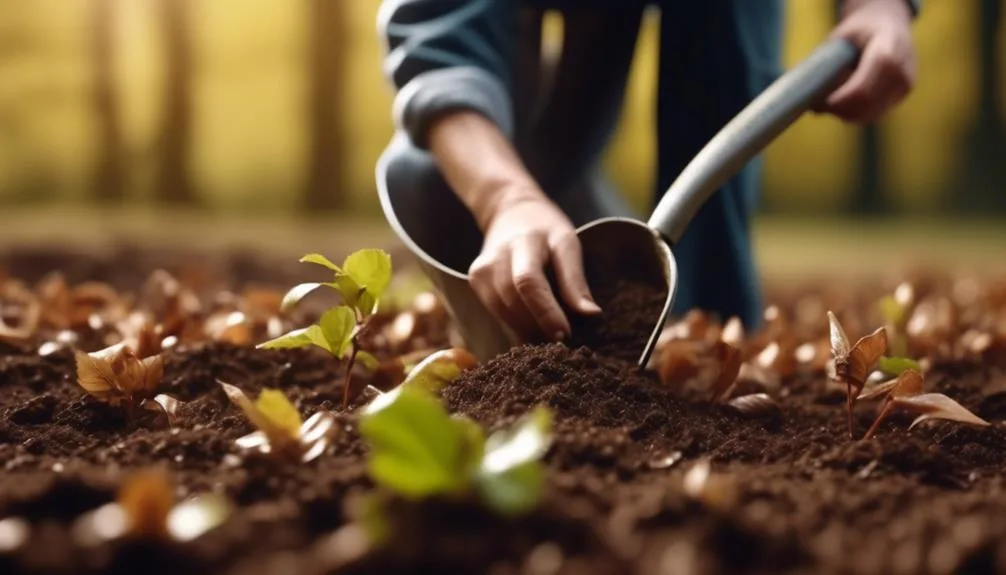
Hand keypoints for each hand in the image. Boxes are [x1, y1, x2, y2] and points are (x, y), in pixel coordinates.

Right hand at [468, 189, 600, 341]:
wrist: (510, 212)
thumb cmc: (545, 230)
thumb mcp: (567, 244)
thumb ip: (575, 280)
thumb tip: (592, 314)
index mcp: (528, 241)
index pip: (530, 282)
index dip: (546, 313)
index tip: (565, 333)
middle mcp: (500, 252)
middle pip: (513, 298)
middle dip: (537, 324)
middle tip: (559, 339)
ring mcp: (482, 266)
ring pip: (501, 308)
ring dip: (525, 328)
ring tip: (546, 335)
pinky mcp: (475, 277)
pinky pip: (493, 309)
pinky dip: (513, 322)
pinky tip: (529, 326)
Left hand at [820, 0, 916, 123]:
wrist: (890, 22)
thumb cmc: (862, 29)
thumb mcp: (842, 37)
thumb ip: (826, 63)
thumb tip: (804, 93)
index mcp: (887, 53)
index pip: (861, 90)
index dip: (838, 103)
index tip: (817, 104)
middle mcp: (901, 72)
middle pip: (865, 106)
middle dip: (838, 111)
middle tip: (816, 107)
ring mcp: (904, 85)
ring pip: (870, 114)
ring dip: (845, 115)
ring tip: (827, 105)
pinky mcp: (902, 94)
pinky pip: (876, 113)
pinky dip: (856, 114)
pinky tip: (842, 105)